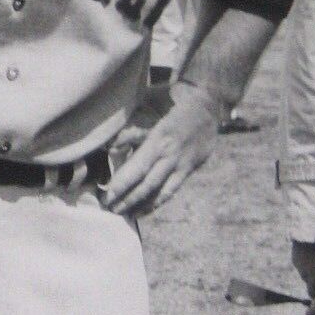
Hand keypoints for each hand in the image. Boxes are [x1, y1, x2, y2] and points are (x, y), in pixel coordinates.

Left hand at [101, 82, 221, 217]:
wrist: (207, 102)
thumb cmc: (172, 100)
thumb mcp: (149, 107)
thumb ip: (131, 129)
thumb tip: (111, 146)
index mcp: (159, 139)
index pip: (137, 168)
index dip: (122, 185)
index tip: (107, 195)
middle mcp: (171, 155)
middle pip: (147, 184)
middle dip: (128, 199)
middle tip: (110, 209)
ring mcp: (182, 163)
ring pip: (160, 191)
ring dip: (142, 205)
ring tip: (125, 215)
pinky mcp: (190, 168)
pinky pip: (173, 189)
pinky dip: (158, 201)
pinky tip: (146, 209)